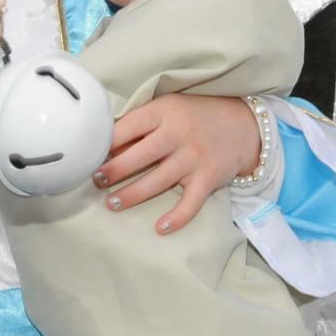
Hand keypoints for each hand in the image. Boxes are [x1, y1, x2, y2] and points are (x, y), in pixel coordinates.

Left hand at [95, 94, 262, 235]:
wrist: (244, 125)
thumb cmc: (195, 117)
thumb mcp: (168, 108)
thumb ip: (141, 123)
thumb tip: (105, 145)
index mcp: (164, 112)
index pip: (128, 127)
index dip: (106, 143)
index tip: (90, 155)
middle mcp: (179, 134)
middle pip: (140, 155)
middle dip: (114, 171)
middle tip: (97, 181)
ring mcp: (195, 157)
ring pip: (158, 181)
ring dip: (132, 195)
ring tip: (112, 204)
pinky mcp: (209, 178)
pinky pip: (191, 202)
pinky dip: (177, 217)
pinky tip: (160, 227)